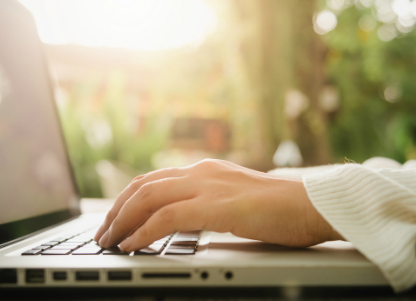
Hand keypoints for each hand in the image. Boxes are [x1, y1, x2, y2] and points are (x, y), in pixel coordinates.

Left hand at [94, 159, 341, 251]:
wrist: (312, 205)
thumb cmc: (281, 209)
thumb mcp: (236, 200)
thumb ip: (210, 204)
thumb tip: (185, 220)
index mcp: (205, 170)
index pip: (154, 179)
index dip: (128, 200)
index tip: (115, 220)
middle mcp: (201, 172)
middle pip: (143, 185)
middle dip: (116, 210)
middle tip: (103, 233)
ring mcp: (208, 187)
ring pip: (148, 198)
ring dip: (122, 221)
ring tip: (109, 241)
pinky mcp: (216, 206)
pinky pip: (166, 218)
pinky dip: (143, 232)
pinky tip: (132, 246)